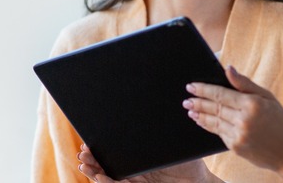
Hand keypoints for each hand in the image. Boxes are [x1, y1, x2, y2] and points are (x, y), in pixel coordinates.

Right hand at [77, 144, 220, 182]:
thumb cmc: (190, 162)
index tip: (87, 140)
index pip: (115, 153)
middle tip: (82, 151)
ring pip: (110, 179)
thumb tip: (154, 107)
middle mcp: (135, 171)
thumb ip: (162, 130)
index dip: (100, 149)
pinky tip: (100, 177)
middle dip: (92, 159)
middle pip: (107, 166)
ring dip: (95, 172)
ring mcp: (137, 182)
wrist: (200, 182)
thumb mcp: (174, 143)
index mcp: (139, 159)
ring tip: (84, 164)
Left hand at [183, 66, 282, 182]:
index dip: (204, 90)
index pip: (221, 94)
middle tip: (186, 99)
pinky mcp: (236, 147)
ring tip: (190, 110)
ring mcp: (238, 135)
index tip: (192, 86)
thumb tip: (228, 68)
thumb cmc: (280, 120)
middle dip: (198, 102)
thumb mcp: (267, 97)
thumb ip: (245, 83)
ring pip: (213, 122)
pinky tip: (202, 121)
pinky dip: (209, 126)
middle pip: (214, 108)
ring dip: (200, 115)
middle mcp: (243, 120)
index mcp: (252, 104)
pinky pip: (219, 134)